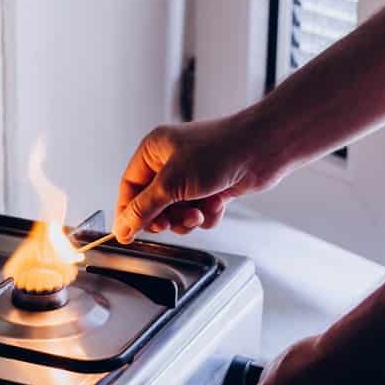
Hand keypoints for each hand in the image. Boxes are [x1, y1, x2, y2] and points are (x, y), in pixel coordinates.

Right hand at [113, 112, 278, 243]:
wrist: (263, 149)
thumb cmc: (220, 151)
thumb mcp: (172, 183)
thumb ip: (143, 209)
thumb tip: (122, 228)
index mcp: (153, 151)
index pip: (129, 188)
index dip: (127, 213)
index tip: (127, 235)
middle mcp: (170, 162)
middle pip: (152, 205)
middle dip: (165, 217)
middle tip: (170, 223)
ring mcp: (192, 176)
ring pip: (176, 213)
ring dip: (187, 219)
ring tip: (199, 212)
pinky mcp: (210, 189)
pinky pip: (198, 213)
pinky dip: (207, 215)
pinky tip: (217, 204)